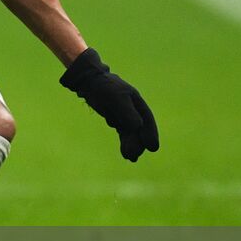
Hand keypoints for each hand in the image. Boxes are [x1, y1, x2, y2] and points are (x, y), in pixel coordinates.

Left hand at [60, 48, 159, 162]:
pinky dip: (125, 141)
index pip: (146, 119)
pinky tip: (126, 152)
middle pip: (139, 128)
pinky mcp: (116, 118)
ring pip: (131, 132)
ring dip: (131, 145)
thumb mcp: (114, 97)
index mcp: (136, 101)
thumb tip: (137, 126)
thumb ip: (126, 111)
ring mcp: (124, 114)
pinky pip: (123, 132)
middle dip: (138, 143)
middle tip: (134, 156)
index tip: (152, 148)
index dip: (151, 133)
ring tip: (130, 158)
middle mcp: (133, 109)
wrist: (88, 82)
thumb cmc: (102, 87)